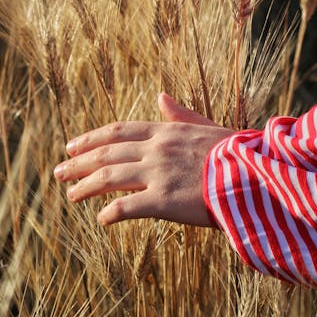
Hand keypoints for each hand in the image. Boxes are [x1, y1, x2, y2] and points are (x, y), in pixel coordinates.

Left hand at [53, 93, 232, 226]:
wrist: (257, 175)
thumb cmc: (235, 153)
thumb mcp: (205, 126)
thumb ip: (179, 114)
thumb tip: (160, 96)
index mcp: (165, 131)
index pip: (117, 131)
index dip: (91, 138)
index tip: (71, 146)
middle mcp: (156, 149)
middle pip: (107, 153)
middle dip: (79, 163)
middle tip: (59, 172)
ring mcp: (158, 173)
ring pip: (110, 177)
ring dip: (86, 186)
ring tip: (70, 195)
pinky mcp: (164, 200)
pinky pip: (127, 207)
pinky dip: (111, 212)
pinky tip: (101, 220)